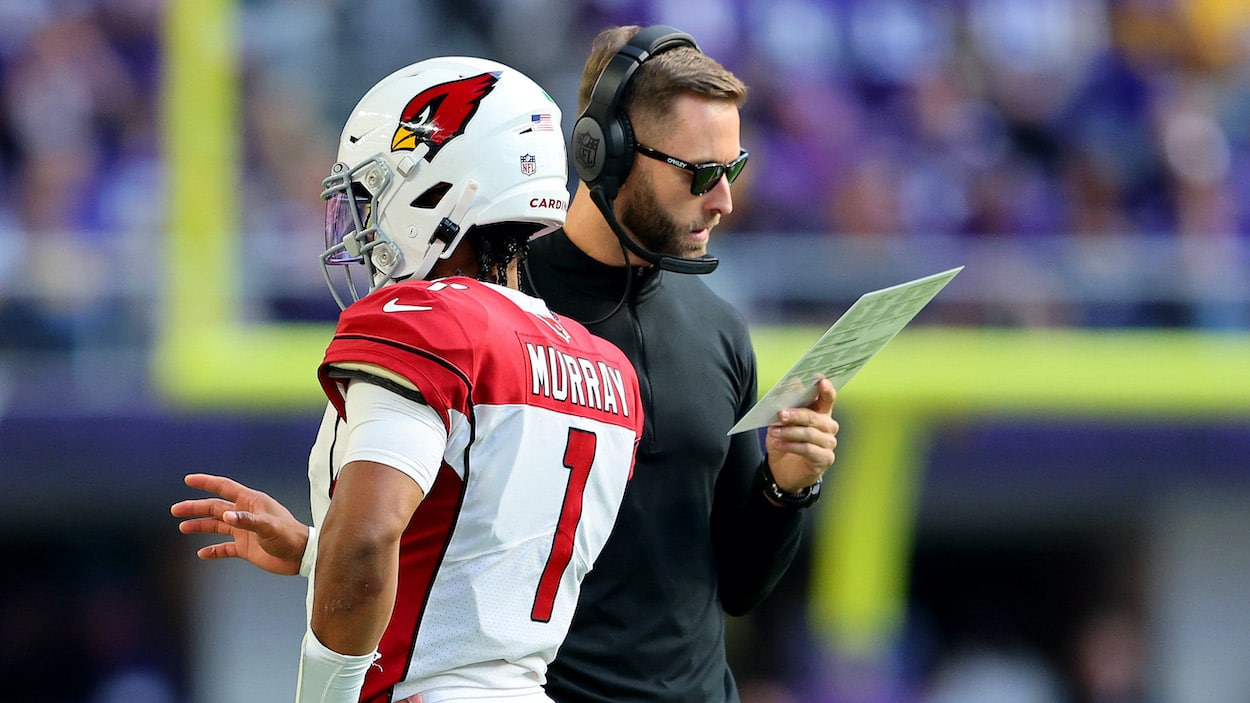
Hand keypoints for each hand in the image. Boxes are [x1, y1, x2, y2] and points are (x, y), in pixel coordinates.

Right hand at [170, 473, 307, 575]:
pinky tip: (202, 553)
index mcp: (251, 502)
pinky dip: (213, 550)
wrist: (300, 556)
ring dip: (200, 526)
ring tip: (183, 527)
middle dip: (195, 507)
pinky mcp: (246, 547)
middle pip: (215, 507)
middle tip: (175, 509)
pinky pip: (224, 547)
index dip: (207, 483)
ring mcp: (245, 531)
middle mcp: (245, 514)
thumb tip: (226, 516)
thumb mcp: (269, 527)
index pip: (225, 488)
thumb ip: (248, 521)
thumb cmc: (289, 536)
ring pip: (217, 526)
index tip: (188, 479)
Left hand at [764, 377, 838, 493]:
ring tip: (774, 431)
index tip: (821, 380)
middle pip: (814, 417)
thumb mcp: (783, 421)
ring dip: (789, 432)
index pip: (828, 398)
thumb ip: (789, 403)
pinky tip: (778, 444)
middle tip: (780, 414)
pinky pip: (807, 449)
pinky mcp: (825, 459)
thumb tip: (793, 383)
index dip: (826, 389)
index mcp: (822, 413)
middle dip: (796, 415)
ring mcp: (829, 443)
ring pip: (809, 434)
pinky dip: (791, 445)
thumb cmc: (785, 441)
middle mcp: (829, 427)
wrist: (783, 470)